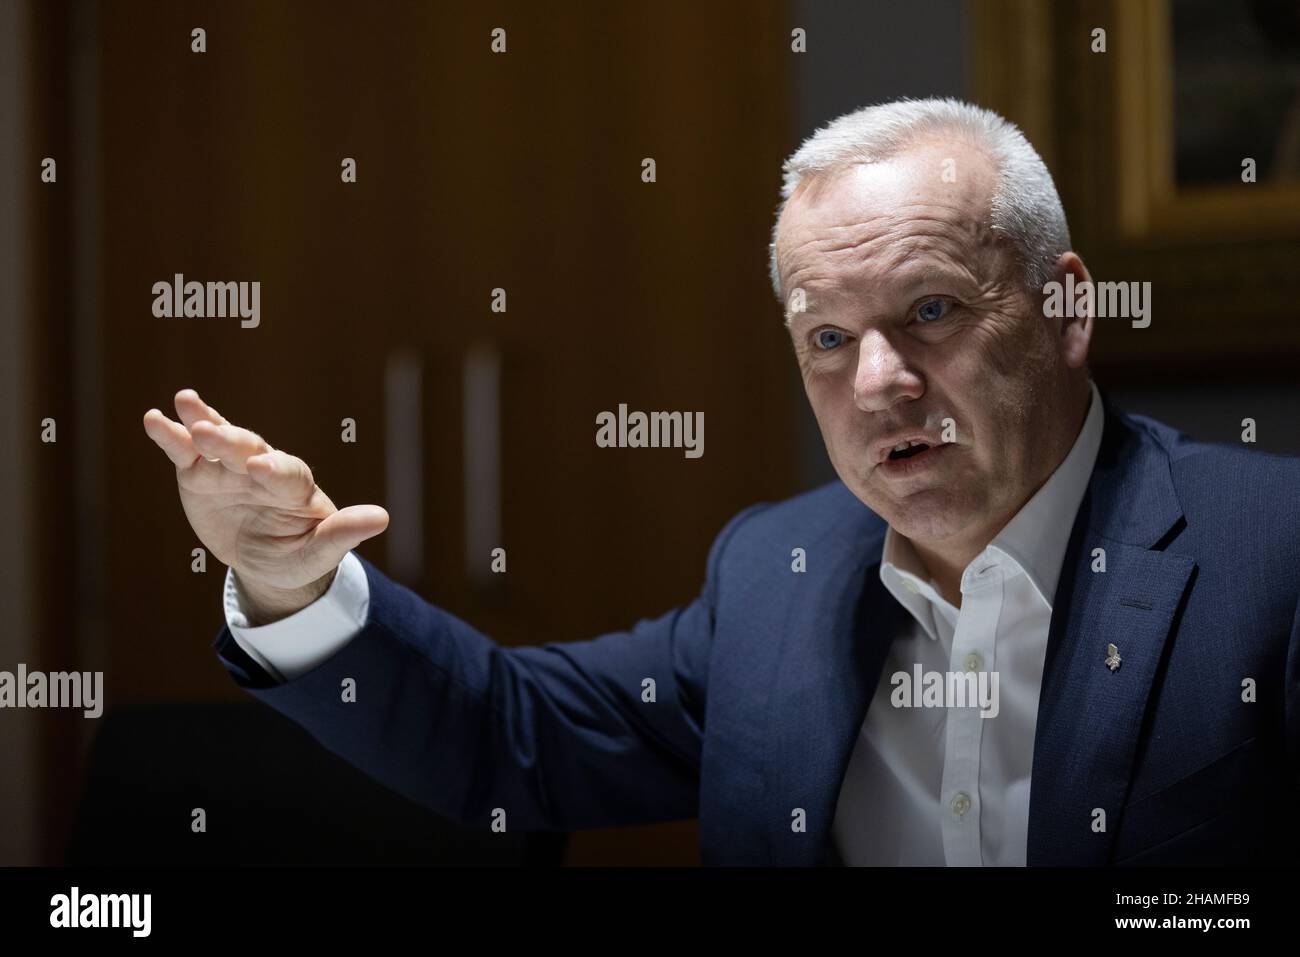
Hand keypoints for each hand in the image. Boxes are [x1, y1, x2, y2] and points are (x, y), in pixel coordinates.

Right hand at [142, 388, 388, 622]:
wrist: (268, 559)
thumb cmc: (301, 553)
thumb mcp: (321, 551)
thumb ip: (344, 532)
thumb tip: (383, 518)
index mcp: (296, 486)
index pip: (287, 474)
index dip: (275, 470)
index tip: (261, 470)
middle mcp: (263, 468)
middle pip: (248, 449)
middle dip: (231, 442)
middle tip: (211, 435)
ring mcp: (229, 469)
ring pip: (217, 441)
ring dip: (202, 422)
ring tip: (185, 403)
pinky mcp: (200, 475)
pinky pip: (185, 452)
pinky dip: (170, 435)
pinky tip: (154, 418)